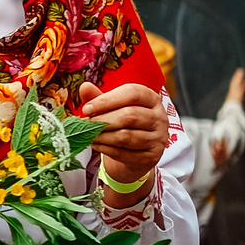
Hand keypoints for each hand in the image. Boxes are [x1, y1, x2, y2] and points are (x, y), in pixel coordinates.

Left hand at [77, 80, 166, 198]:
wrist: (136, 155)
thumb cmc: (124, 125)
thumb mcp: (113, 108)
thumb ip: (100, 98)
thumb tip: (85, 87)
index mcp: (151, 99)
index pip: (132, 93)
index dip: (107, 100)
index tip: (87, 108)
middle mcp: (159, 117)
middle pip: (129, 115)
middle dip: (102, 120)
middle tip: (86, 124)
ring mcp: (157, 138)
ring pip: (126, 136)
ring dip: (102, 136)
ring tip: (89, 135)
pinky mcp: (151, 157)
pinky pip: (124, 153)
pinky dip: (105, 149)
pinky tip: (97, 145)